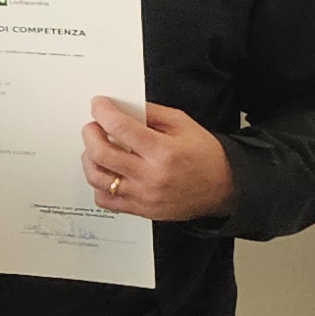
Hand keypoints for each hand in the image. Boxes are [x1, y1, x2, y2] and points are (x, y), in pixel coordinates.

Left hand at [84, 100, 235, 224]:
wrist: (225, 188)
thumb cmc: (206, 156)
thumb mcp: (183, 124)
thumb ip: (150, 113)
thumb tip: (120, 106)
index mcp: (163, 151)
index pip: (120, 127)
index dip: (102, 111)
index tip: (99, 105)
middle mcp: (151, 176)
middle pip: (101, 153)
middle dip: (90, 133)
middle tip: (94, 126)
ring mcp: (144, 196)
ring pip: (97, 178)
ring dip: (89, 159)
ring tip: (98, 149)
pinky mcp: (142, 210)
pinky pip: (105, 200)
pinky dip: (99, 185)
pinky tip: (108, 173)